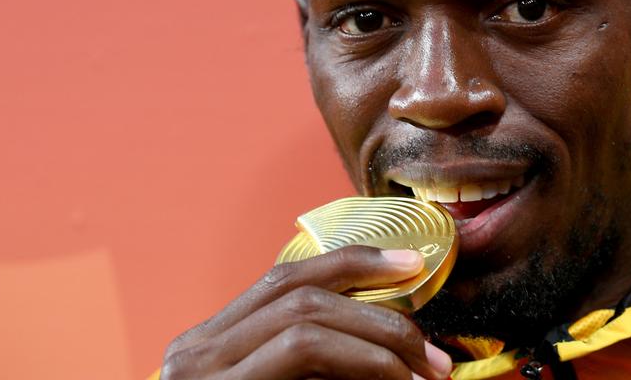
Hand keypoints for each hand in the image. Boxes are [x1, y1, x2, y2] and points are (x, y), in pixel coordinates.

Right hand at [160, 246, 453, 379]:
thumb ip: (311, 369)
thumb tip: (388, 345)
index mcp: (208, 345)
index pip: (287, 279)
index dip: (353, 262)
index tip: (410, 266)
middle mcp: (195, 353)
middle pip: (302, 297)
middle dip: (380, 316)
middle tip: (434, 358)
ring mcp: (201, 378)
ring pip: (305, 326)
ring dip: (377, 344)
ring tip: (421, 377)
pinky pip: (302, 359)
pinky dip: (357, 365)